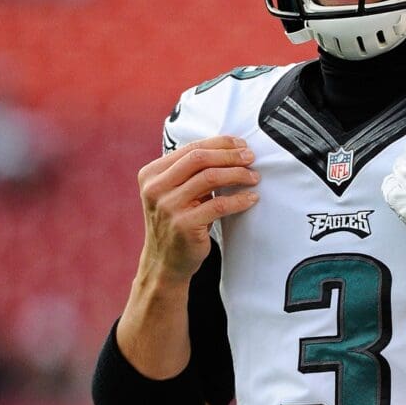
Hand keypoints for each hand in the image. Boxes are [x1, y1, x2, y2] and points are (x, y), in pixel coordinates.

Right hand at [137, 135, 259, 282]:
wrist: (164, 261)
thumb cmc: (177, 221)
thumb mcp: (174, 191)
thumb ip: (190, 171)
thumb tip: (231, 149)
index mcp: (152, 174)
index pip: (191, 148)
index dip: (220, 143)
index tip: (241, 145)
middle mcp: (156, 188)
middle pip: (200, 158)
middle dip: (230, 155)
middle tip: (250, 157)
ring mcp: (168, 207)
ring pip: (210, 178)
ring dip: (237, 174)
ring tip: (253, 177)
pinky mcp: (184, 225)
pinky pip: (219, 205)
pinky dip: (239, 199)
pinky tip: (251, 198)